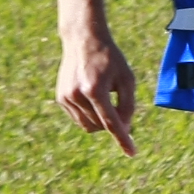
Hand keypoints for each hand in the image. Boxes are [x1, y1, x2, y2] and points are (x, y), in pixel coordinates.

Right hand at [55, 27, 138, 154]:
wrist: (83, 41)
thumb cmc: (110, 59)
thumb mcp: (127, 79)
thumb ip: (128, 105)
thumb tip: (124, 128)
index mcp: (95, 90)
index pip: (111, 122)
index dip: (123, 139)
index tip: (132, 152)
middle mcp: (77, 96)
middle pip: (100, 126)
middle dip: (114, 124)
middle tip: (122, 108)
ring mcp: (66, 98)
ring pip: (88, 126)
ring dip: (101, 121)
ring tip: (108, 100)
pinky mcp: (60, 98)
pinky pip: (79, 118)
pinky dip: (90, 115)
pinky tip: (94, 98)